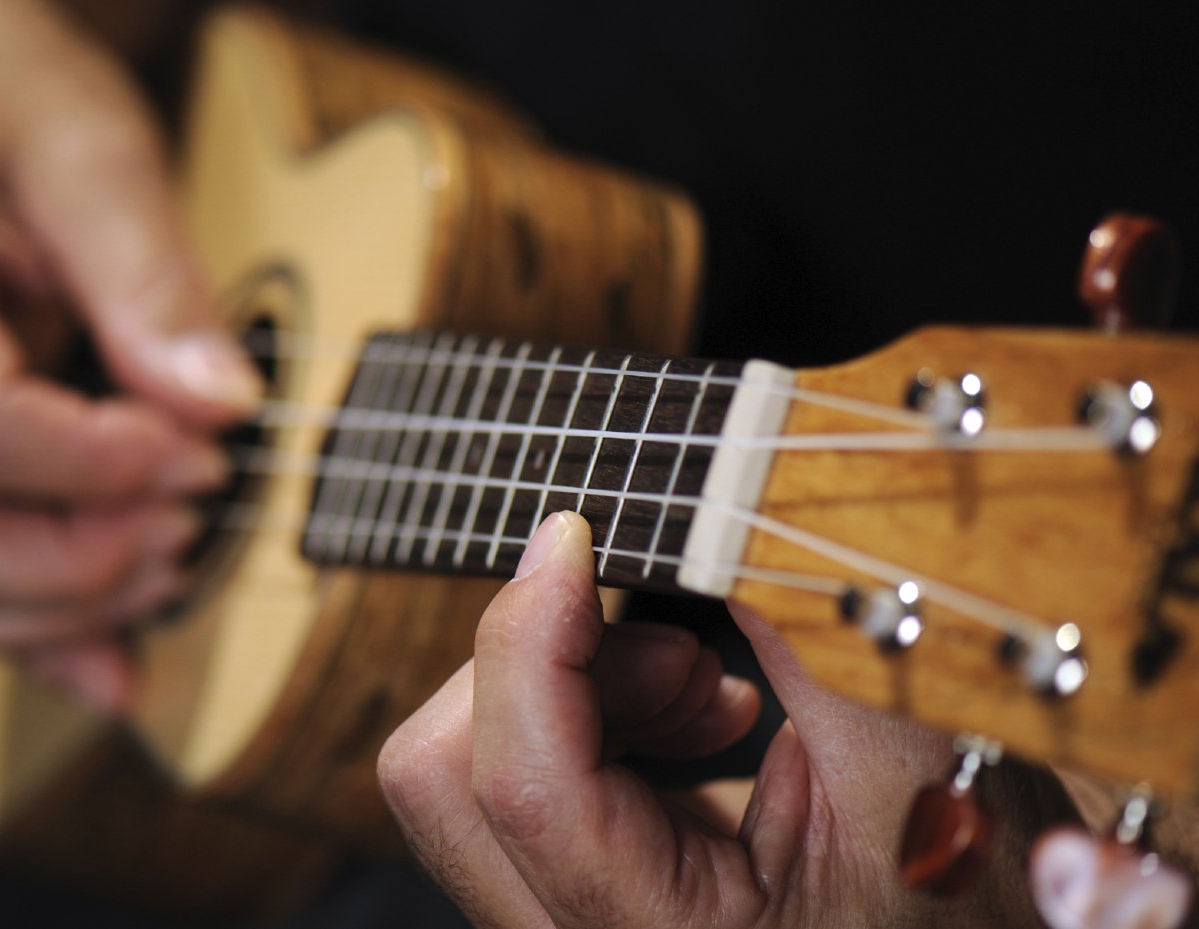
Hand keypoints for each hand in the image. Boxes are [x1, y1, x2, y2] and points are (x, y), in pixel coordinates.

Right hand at [0, 0, 261, 706]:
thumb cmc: (11, 112)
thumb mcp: (97, 159)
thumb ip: (154, 284)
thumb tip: (222, 407)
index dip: (106, 469)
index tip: (208, 454)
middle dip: (88, 562)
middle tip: (198, 516)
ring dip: (62, 612)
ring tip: (171, 558)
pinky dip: (26, 637)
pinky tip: (115, 654)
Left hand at [380, 512, 1071, 927]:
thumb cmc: (972, 888)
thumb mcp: (914, 756)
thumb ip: (808, 628)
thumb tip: (714, 496)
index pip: (524, 785)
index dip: (531, 635)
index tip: (576, 535)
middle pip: (444, 778)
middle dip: (547, 667)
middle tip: (681, 651)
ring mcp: (566, 917)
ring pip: (466, 768)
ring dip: (581, 685)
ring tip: (713, 688)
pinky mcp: (575, 885)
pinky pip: (519, 774)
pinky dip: (596, 711)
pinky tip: (703, 713)